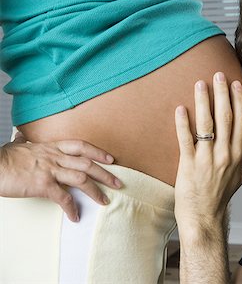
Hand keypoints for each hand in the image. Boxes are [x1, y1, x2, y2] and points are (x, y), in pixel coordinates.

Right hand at [0, 131, 121, 221]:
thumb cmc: (3, 158)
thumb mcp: (16, 146)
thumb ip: (22, 142)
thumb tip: (20, 136)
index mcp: (52, 148)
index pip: (81, 146)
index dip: (98, 152)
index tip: (111, 159)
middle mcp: (55, 157)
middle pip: (88, 164)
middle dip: (106, 174)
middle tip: (118, 183)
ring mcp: (50, 170)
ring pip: (82, 180)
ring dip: (96, 191)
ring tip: (105, 201)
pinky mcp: (43, 185)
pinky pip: (63, 198)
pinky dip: (72, 208)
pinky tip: (75, 217)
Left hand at [174, 71, 241, 232]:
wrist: (205, 216)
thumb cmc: (220, 194)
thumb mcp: (241, 174)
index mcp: (238, 154)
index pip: (240, 121)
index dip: (238, 101)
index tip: (236, 84)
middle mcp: (225, 154)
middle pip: (225, 118)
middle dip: (222, 93)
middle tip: (218, 75)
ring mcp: (207, 159)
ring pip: (207, 124)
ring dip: (203, 102)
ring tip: (200, 84)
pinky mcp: (189, 165)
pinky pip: (186, 140)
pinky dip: (183, 123)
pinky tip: (181, 108)